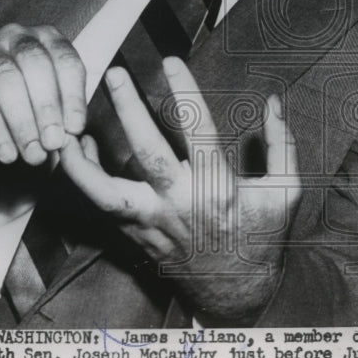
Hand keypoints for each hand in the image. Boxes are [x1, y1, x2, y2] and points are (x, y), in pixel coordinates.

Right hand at [0, 24, 86, 165]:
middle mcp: (17, 36)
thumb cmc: (18, 106)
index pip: (66, 61)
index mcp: (47, 39)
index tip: (75, 129)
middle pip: (36, 65)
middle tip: (53, 143)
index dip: (73, 96)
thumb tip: (71, 141)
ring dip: (22, 121)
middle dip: (47, 107)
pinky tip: (6, 153)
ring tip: (32, 153)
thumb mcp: (45, 109)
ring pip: (6, 79)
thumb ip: (61, 119)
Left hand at [58, 57, 300, 322]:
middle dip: (130, 111)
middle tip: (117, 76)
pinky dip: (85, 177)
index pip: (199, 130)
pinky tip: (79, 148)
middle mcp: (180, 204)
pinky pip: (102, 207)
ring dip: (84, 159)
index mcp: (217, 189)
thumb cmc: (263, 239)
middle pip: (147, 154)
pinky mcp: (137, 236)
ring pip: (106, 192)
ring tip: (70, 125)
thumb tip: (273, 102)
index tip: (172, 62)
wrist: (238, 294)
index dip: (186, 93)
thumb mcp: (287, 192)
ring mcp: (153, 223)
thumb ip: (282, 145)